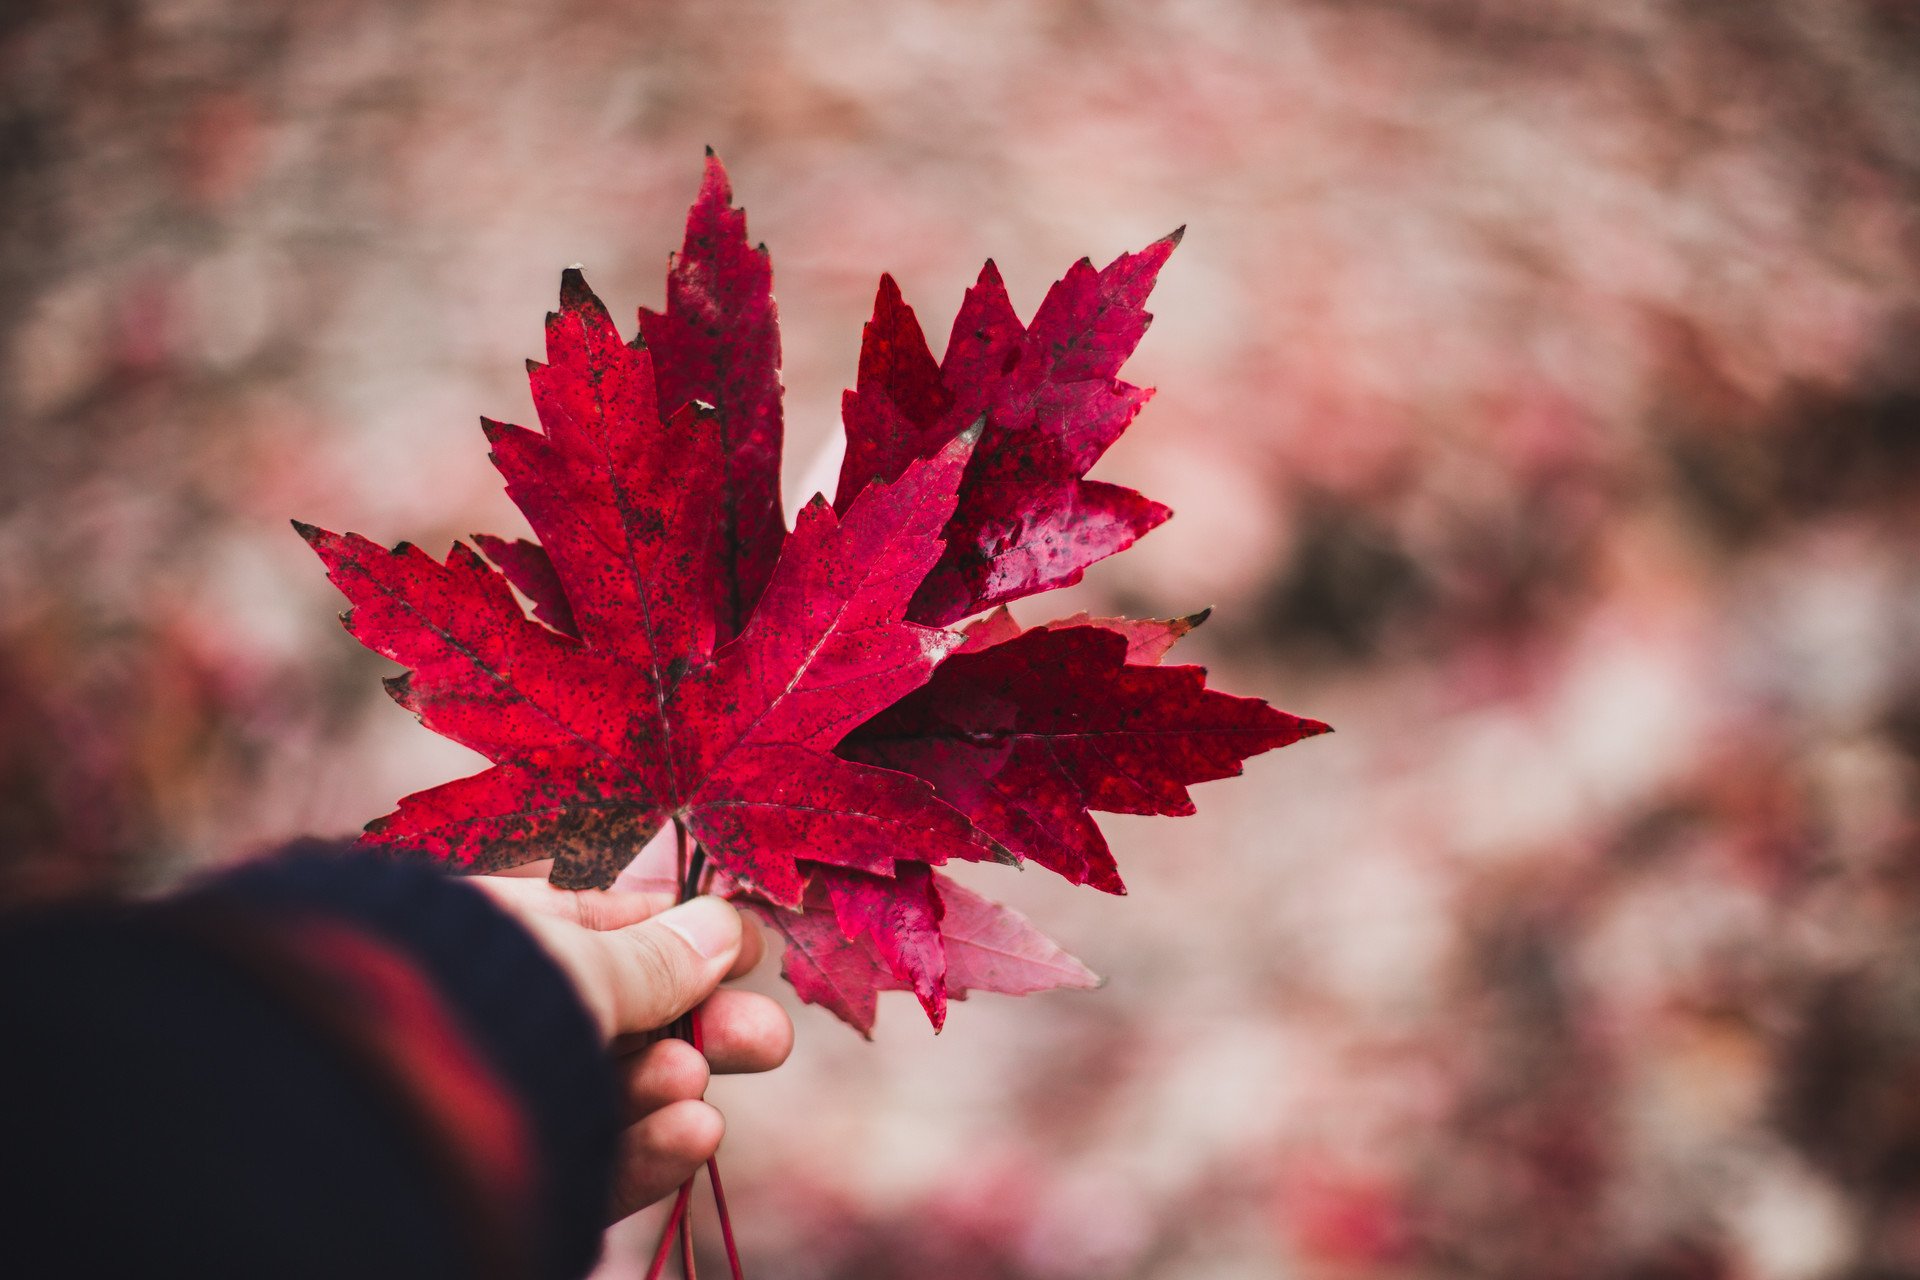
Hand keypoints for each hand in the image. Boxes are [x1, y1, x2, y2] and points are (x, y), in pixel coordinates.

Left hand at [473, 868, 792, 1221]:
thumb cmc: (475, 1000)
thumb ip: (654, 957)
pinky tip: (694, 1133)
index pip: (605, 924)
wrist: (368, 1120)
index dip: (684, 934)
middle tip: (769, 1038)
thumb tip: (724, 925)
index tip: (751, 948)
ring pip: (612, 1089)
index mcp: (497, 931)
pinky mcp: (513, 1173)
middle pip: (624, 1015)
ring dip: (669, 1084)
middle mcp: (499, 1008)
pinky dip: (647, 1148)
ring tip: (697, 1083)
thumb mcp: (576, 962)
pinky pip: (591, 1158)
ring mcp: (506, 1093)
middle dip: (702, 1025)